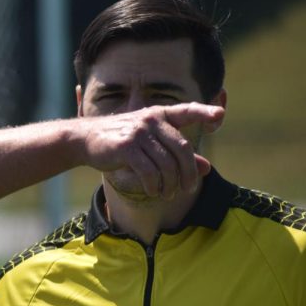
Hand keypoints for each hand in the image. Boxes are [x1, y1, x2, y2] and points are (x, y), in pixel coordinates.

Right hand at [81, 103, 224, 197]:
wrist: (85, 139)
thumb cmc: (121, 142)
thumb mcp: (151, 145)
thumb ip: (179, 155)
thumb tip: (207, 168)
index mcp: (160, 115)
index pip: (186, 110)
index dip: (204, 112)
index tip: (220, 115)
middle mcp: (151, 120)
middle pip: (182, 149)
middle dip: (188, 174)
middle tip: (187, 189)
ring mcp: (138, 132)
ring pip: (167, 164)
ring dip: (170, 184)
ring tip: (166, 194)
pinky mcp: (126, 147)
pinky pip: (149, 171)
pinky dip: (154, 186)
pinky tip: (153, 191)